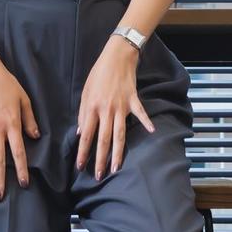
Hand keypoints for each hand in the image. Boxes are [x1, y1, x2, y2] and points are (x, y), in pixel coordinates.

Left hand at [76, 36, 153, 179]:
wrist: (117, 56)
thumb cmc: (98, 73)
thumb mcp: (85, 91)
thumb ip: (82, 113)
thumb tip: (80, 133)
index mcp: (92, 107)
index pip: (86, 135)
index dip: (83, 152)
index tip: (80, 166)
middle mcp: (107, 110)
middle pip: (103, 139)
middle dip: (100, 159)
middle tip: (99, 175)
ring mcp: (121, 106)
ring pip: (120, 134)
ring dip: (118, 153)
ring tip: (116, 168)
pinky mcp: (133, 100)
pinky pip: (140, 114)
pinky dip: (146, 122)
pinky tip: (151, 132)